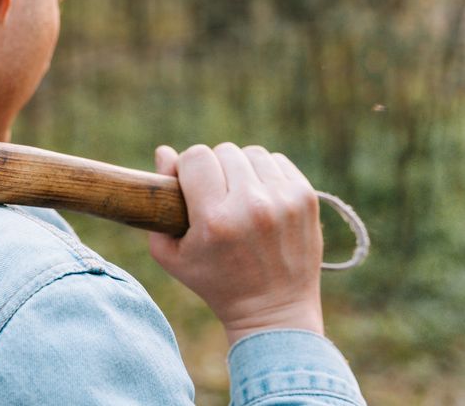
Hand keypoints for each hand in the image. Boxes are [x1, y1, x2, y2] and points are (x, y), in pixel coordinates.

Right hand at [148, 143, 324, 345]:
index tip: (189, 185)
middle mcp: (251, 205)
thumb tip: (164, 152)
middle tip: (215, 196)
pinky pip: (277, 161)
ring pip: (251, 153)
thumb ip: (158, 202)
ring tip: (239, 196)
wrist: (274, 312)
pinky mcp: (306, 198)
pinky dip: (265, 174)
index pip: (195, 157)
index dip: (187, 168)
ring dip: (240, 169)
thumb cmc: (215, 283)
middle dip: (213, 169)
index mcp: (215, 220)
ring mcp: (283, 200)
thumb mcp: (171, 254)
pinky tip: (261, 197)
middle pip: (222, 151)